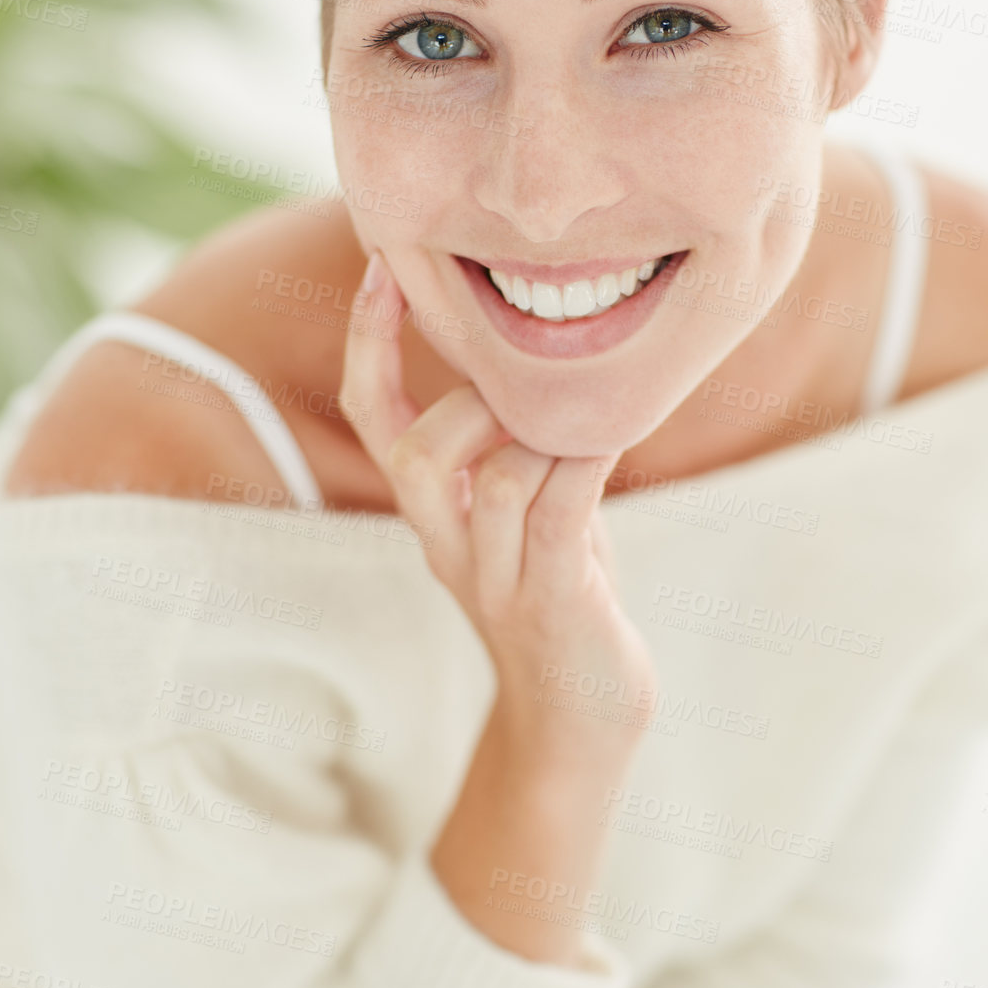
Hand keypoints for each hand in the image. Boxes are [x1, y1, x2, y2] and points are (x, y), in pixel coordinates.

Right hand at [340, 250, 657, 760]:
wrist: (579, 720)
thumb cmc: (563, 597)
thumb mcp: (526, 511)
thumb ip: (520, 443)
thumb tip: (547, 350)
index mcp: (433, 515)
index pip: (374, 420)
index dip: (369, 343)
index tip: (382, 266)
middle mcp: (449, 546)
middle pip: (411, 456)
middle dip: (466, 396)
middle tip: (530, 386)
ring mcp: (498, 580)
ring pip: (492, 481)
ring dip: (543, 432)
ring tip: (590, 419)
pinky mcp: (555, 604)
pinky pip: (561, 518)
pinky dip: (587, 463)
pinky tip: (618, 433)